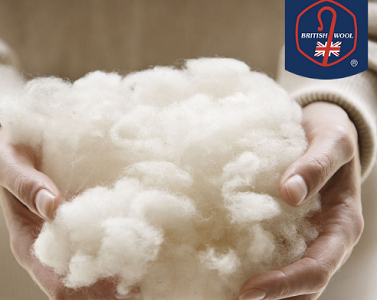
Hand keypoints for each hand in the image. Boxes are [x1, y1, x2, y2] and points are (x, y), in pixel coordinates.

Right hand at [0, 128, 137, 298]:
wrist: (26, 144)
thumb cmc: (14, 156)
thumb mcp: (9, 163)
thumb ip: (25, 184)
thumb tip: (53, 206)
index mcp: (29, 243)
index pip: (57, 283)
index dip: (88, 293)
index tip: (118, 293)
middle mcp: (54, 245)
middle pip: (83, 283)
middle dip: (110, 290)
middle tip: (140, 288)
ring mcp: (73, 233)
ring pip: (98, 263)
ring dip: (122, 272)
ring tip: (149, 275)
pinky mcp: (88, 218)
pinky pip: (106, 237)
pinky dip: (125, 245)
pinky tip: (146, 246)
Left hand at [238, 102, 363, 299]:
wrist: (321, 128)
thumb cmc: (330, 135)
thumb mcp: (331, 141)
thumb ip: (316, 165)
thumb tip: (290, 193)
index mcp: (342, 226)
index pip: (317, 269)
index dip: (285, 284)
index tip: (249, 291)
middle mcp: (323, 239)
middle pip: (301, 285)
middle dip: (270, 298)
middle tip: (227, 298)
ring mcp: (303, 234)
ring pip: (285, 274)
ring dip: (261, 289)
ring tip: (220, 290)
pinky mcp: (284, 225)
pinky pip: (270, 251)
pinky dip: (251, 263)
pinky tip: (222, 261)